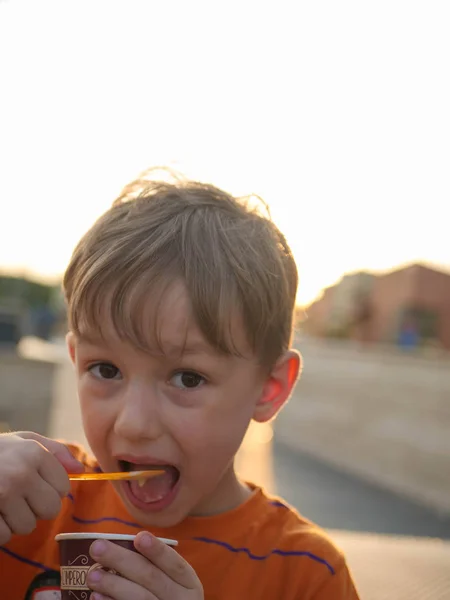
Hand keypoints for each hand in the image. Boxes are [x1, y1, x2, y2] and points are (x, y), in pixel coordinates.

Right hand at [0, 432, 83, 543]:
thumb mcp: (23, 440)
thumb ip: (54, 452)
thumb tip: (80, 470)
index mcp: (33, 453)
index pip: (62, 487)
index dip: (50, 488)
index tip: (35, 483)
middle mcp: (20, 473)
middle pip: (50, 510)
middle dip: (37, 507)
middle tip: (20, 497)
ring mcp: (1, 495)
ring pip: (27, 526)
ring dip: (15, 520)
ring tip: (2, 503)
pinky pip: (3, 537)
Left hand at [87, 531, 203, 599]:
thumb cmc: (168, 596)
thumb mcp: (174, 582)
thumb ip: (156, 566)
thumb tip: (120, 545)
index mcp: (188, 584)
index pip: (175, 564)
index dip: (157, 550)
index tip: (139, 537)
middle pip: (152, 578)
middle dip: (123, 561)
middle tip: (97, 548)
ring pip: (140, 598)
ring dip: (113, 585)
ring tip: (93, 574)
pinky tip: (96, 596)